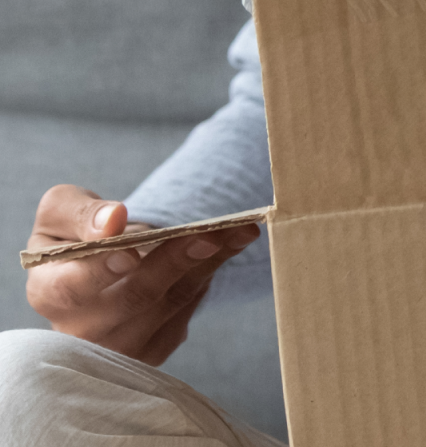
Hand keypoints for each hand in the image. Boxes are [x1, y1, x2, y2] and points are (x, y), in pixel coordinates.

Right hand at [25, 184, 260, 365]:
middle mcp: (80, 331)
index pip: (73, 287)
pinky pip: (185, 315)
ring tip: (239, 232)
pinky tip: (229, 248)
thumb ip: (79, 213)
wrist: (98, 263)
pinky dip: (209, 277)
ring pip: (169, 306)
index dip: (104, 269)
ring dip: (208, 265)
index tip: (133, 251)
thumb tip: (112, 220)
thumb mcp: (61, 212)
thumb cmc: (75, 234)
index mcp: (49, 293)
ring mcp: (118, 348)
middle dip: (176, 261)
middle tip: (212, 233)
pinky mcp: (151, 351)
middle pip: (134, 298)